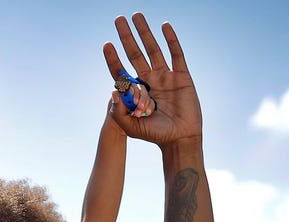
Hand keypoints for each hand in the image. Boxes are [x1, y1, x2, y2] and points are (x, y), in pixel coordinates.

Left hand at [103, 14, 201, 146]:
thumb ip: (119, 112)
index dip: (113, 58)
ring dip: (144, 32)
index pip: (121, 70)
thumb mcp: (131, 127)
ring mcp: (165, 76)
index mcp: (135, 91)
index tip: (107, 45)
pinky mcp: (181, 76)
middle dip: (126, 37)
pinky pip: (176, 53)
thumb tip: (113, 90)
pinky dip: (171, 39)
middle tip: (118, 20)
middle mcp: (149, 80)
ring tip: (136, 15)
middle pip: (135, 53)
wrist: (179, 139)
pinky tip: (164, 26)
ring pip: (153, 49)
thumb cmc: (154, 135)